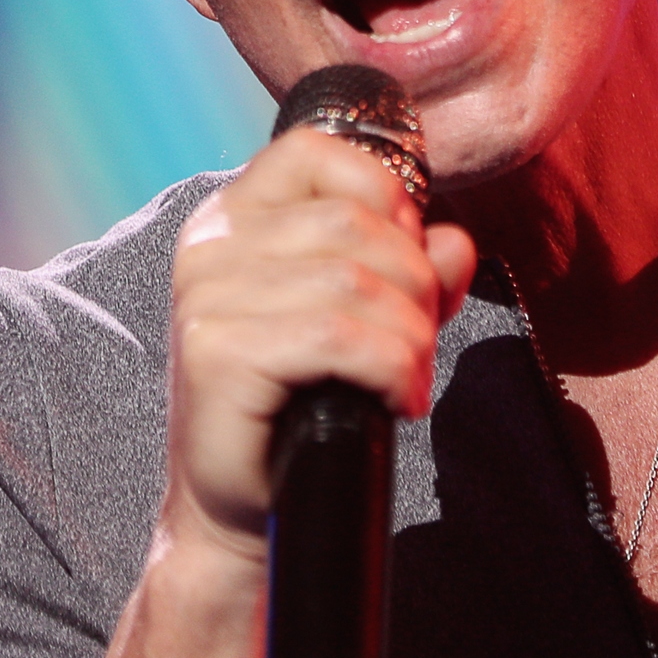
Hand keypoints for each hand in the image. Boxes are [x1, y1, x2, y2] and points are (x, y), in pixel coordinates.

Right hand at [161, 126, 476, 561]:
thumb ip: (413, 267)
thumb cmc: (304, 403)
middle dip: (413, 285)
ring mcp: (206, 297)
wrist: (243, 505)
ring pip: (355, 281)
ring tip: (406, 378)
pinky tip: (394, 401)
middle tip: (416, 343)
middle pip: (354, 222)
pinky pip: (339, 337)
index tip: (404, 261)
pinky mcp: (216, 353)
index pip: (317, 153)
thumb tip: (451, 240)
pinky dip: (390, 370)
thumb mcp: (371, 318)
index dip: (383, 197)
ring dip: (408, 336)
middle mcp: (210, 244)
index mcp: (234, 216)